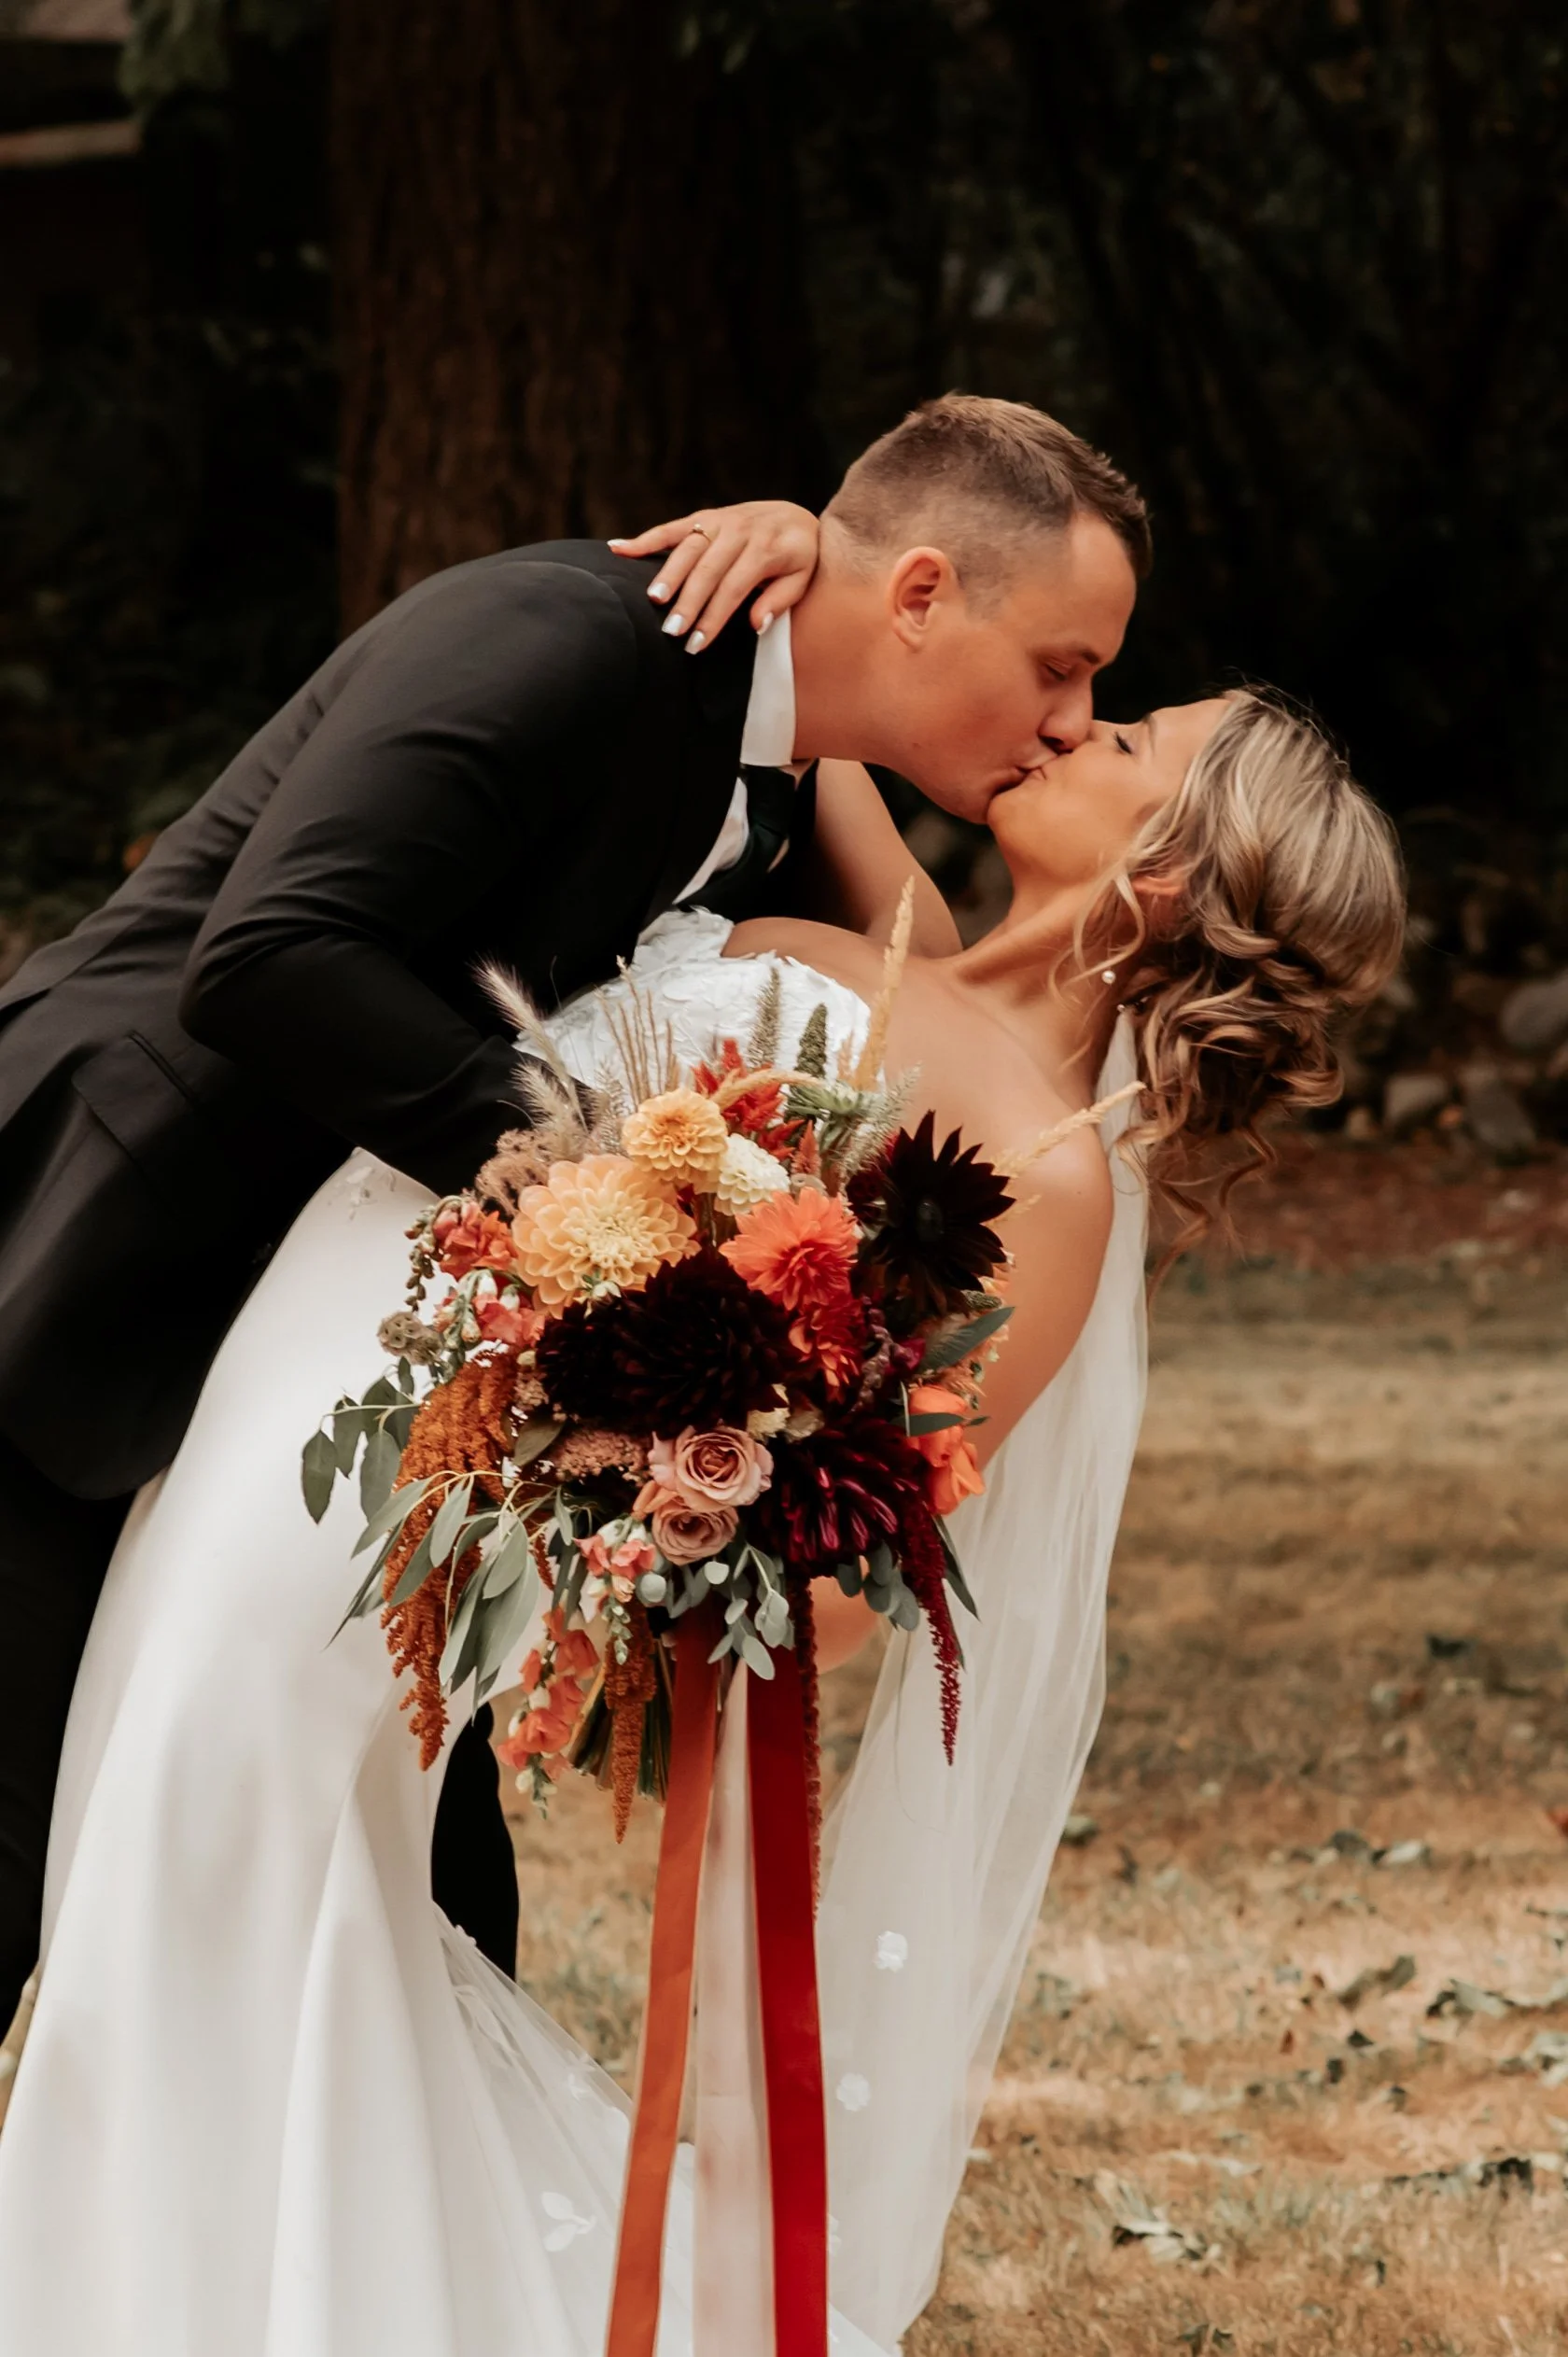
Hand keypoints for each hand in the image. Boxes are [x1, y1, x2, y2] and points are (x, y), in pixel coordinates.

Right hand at [607, 500, 818, 650]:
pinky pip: (671, 527)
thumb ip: (781, 599)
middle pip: (707, 569)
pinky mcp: (704, 517)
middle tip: (670, 630)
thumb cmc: (798, 557)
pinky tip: (618, 549)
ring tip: (652, 600)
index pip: (733, 587)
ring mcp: (719, 521)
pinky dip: (644, 538)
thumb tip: (755, 624)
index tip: (696, 644)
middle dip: (688, 601)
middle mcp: (739, 530)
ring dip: (667, 574)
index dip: (713, 616)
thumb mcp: (803, 577)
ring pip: (687, 548)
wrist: (795, 516)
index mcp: (766, 548)